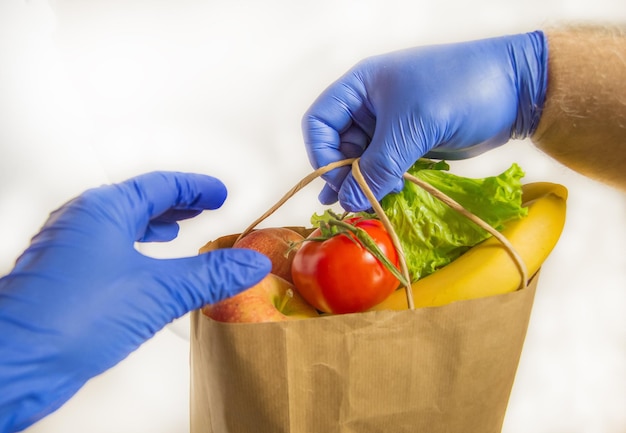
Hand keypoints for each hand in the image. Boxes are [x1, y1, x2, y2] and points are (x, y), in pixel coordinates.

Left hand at [0, 172, 270, 432]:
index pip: (160, 185)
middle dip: (175, 204)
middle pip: (139, 201)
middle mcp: (82, 222)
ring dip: (153, 226)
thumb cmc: (71, 318)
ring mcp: (69, 250)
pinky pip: (107, 251)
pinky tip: (145, 271)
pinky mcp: (64, 279)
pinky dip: (133, 251)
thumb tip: (250, 263)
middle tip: (204, 206)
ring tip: (177, 232)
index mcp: (103, 210)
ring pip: (120, 227)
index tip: (218, 193)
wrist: (15, 364)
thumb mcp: (159, 292)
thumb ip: (210, 275)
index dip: (196, 188)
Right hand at [303, 31, 547, 210]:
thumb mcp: (413, 127)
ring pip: (362, 160)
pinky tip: (380, 200)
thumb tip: (348, 201)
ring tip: (363, 206)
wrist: (516, 89)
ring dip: (362, 184)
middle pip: (338, 145)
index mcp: (361, 87)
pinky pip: (385, 167)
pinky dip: (381, 184)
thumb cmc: (460, 90)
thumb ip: (378, 166)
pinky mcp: (410, 144)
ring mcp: (391, 126)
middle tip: (351, 203)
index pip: (320, 122)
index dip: (321, 153)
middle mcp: (370, 106)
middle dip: (343, 174)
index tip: (337, 180)